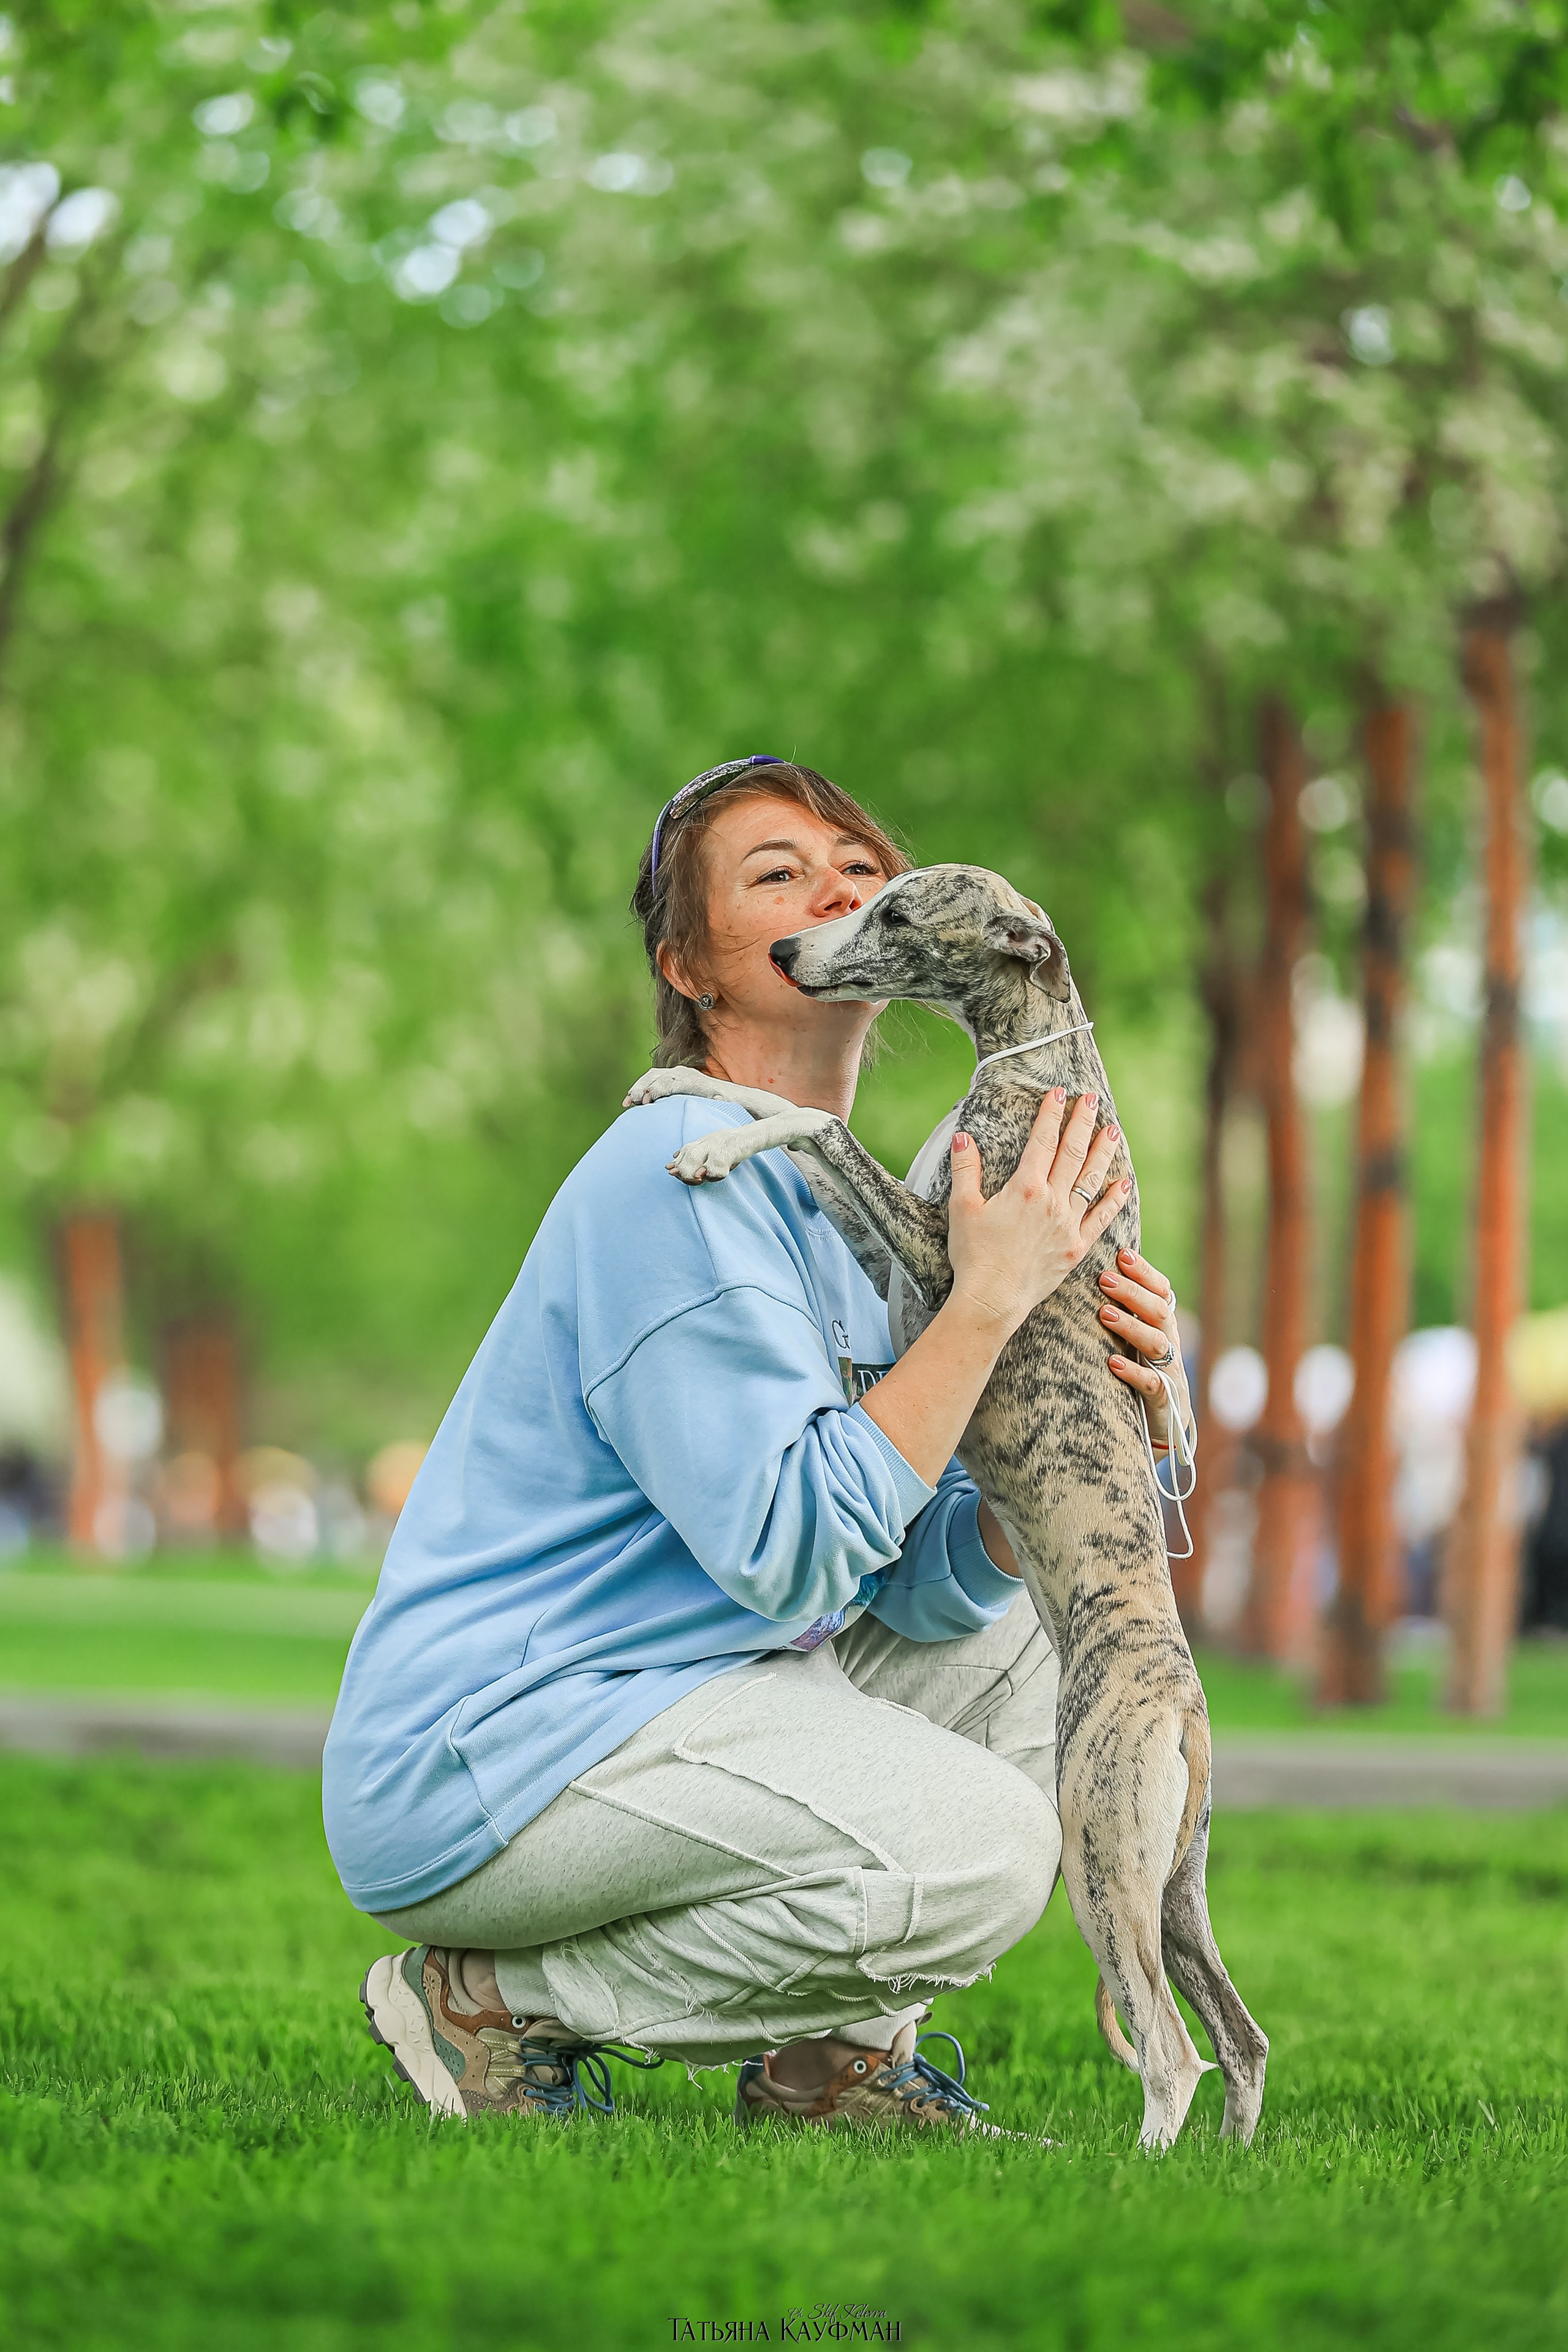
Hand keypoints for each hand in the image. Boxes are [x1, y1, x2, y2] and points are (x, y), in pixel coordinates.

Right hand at [946, 1089, 1130, 1337]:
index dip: (1051, 1114)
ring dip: (1103, 1152)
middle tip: (1093, 1099)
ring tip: (1113, 1129)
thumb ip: (965, 1169)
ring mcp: (1068, 1224)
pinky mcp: (1076, 1247)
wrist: (992, 1299)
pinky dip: (1114, 1200)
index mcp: (1024, 1188)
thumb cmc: (973, 1255)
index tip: (1058, 1093)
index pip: (1042, 1140)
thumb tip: (963, 1137)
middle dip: (1082, 1122)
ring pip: (1091, 1180)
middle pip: (1072, 1153)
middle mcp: (1051, 1201)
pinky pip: (1101, 1219)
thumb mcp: (962, 1208)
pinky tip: (1124, 1183)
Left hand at [1099, 1248, 1191, 1451]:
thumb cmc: (1143, 1371)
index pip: (1161, 1291)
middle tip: (1103, 1278)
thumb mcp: (1136, 1339)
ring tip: (1104, 1314)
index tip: (1122, 1254)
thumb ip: (1124, 1311)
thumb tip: (1095, 1275)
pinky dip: (1134, 1373)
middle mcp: (1169, 1343)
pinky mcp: (1163, 1399)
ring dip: (1131, 1326)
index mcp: (1163, 1325)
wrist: (1166, 1425)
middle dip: (1132, 1293)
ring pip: (1156, 1343)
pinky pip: (1152, 1384)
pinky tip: (1113, 1363)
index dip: (1145, 1272)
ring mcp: (1168, 1370)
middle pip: (1158, 1311)